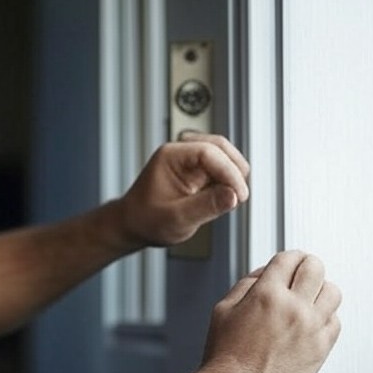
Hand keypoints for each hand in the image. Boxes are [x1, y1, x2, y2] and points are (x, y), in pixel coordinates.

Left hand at [116, 132, 250, 247]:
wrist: (133, 224)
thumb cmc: (146, 220)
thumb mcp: (176, 218)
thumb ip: (205, 206)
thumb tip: (233, 196)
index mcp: (170, 156)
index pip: (209, 152)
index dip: (229, 172)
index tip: (238, 195)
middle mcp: (181, 152)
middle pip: (221, 148)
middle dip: (235, 171)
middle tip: (239, 198)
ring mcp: (191, 161)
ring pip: (225, 157)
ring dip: (233, 176)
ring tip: (229, 201)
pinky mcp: (198, 172)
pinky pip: (222, 170)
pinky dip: (228, 183)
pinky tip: (222, 199)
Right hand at [200, 250, 341, 372]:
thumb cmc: (224, 358)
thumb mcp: (222, 311)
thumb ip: (245, 285)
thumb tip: (265, 273)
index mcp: (266, 295)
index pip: (290, 258)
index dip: (290, 256)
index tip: (292, 260)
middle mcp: (293, 308)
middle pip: (316, 268)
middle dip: (308, 266)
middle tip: (304, 272)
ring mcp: (311, 329)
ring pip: (333, 292)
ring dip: (321, 289)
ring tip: (310, 297)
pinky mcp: (321, 349)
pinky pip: (336, 321)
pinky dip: (326, 317)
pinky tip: (312, 322)